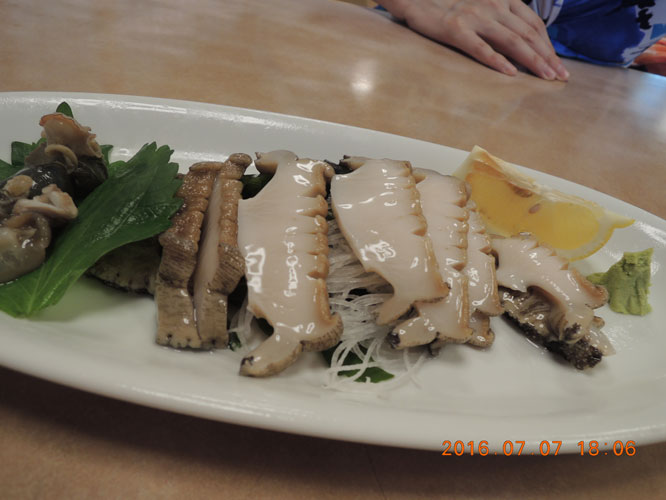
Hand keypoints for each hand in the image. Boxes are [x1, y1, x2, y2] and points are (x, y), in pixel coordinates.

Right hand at [378, 0, 568, 80]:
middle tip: (561, 76)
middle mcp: (493, 6)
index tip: (558, 63)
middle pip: (528, 35)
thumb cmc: (451, 5)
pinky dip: (498, 61)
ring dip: (533, 61)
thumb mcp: (483, 4)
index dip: (548, 45)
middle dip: (548, 57)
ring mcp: (475, 18)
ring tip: (546, 77)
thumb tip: (522, 40)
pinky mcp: (456, 30)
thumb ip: (502, 17)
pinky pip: (481, 48)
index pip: (534, 25)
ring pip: (512, 42)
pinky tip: (511, 74)